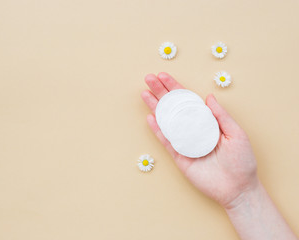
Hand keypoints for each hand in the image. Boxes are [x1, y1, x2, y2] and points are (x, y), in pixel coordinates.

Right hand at [141, 72, 257, 208]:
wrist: (238, 188)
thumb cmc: (241, 161)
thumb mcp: (236, 134)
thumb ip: (221, 116)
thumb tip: (208, 97)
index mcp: (207, 122)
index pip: (188, 101)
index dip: (176, 88)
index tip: (164, 76)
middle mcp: (193, 129)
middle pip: (174, 107)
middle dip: (161, 93)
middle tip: (148, 79)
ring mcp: (185, 142)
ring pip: (167, 121)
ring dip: (156, 107)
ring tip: (144, 94)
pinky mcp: (180, 156)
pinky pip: (166, 141)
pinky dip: (158, 130)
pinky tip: (151, 117)